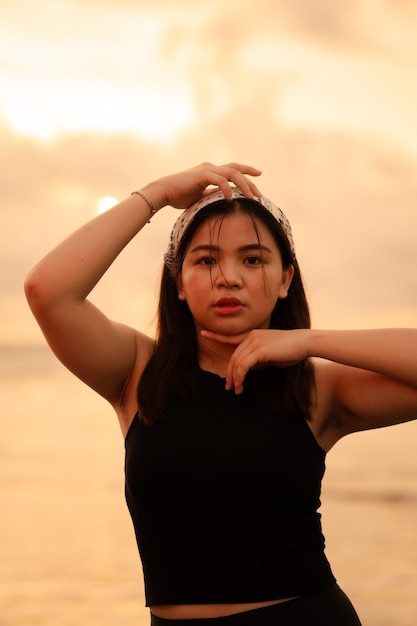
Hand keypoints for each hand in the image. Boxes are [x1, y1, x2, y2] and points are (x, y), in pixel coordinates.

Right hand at [146, 162, 261, 210]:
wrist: (163, 192)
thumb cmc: (178, 196)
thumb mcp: (200, 197)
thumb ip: (211, 196)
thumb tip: (222, 201)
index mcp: (210, 171)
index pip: (233, 169)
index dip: (247, 171)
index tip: (258, 177)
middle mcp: (210, 167)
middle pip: (236, 169)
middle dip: (250, 180)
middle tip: (259, 194)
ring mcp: (207, 170)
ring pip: (232, 173)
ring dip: (244, 185)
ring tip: (250, 197)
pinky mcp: (202, 175)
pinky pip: (220, 180)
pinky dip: (227, 189)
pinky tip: (230, 199)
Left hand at [201, 328, 309, 393]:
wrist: (304, 343)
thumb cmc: (291, 350)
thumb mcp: (270, 355)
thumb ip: (257, 359)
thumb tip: (247, 369)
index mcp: (252, 335)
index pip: (231, 337)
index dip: (216, 335)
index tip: (203, 333)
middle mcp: (251, 336)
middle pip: (233, 357)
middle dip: (230, 374)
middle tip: (229, 387)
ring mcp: (254, 342)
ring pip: (237, 363)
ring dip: (235, 378)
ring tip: (236, 390)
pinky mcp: (259, 350)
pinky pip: (244, 366)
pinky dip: (240, 377)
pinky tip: (241, 385)